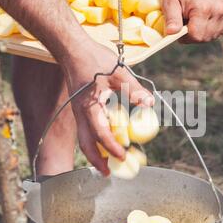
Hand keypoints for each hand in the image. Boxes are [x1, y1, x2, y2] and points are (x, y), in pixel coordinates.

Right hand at [65, 41, 153, 175]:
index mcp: (90, 107)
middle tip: (108, 173)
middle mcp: (81, 113)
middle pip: (85, 144)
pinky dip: (94, 139)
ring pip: (84, 138)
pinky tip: (106, 138)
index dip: (112, 148)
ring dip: (95, 152)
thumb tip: (150, 105)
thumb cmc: (95, 59)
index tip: (124, 156)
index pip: (101, 135)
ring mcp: (78, 111)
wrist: (72, 49)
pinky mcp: (79, 107)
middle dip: (96, 161)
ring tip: (107, 161)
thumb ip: (134, 90)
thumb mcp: (119, 73)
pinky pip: (85, 129)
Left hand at [163, 0, 222, 42]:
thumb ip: (171, 18)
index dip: (186, 37)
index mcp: (204, 8)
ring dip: (204, 32)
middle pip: (206, 37)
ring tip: (195, 20)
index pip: (196, 36)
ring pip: (214, 35)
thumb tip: (171, 33)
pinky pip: (222, 29)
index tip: (180, 31)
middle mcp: (219, 9)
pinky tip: (205, 20)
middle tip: (186, 24)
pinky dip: (213, 28)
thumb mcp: (170, 0)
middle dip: (194, 35)